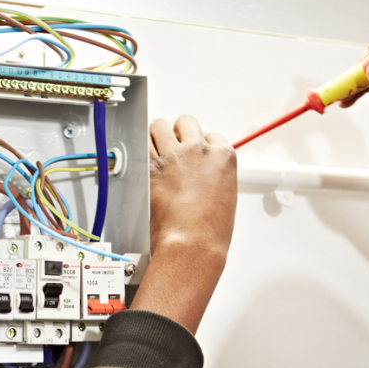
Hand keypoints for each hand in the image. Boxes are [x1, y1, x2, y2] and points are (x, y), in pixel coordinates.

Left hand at [131, 116, 236, 333]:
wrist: (193, 244)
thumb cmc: (210, 232)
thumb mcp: (225, 196)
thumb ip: (214, 177)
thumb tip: (202, 177)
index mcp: (223, 157)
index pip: (211, 136)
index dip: (201, 146)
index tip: (195, 156)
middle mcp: (200, 150)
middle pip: (187, 123)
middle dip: (180, 133)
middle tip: (175, 148)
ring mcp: (175, 156)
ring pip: (161, 125)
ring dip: (158, 134)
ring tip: (156, 147)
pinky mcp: (153, 167)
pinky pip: (143, 144)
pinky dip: (143, 148)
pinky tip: (145, 157)